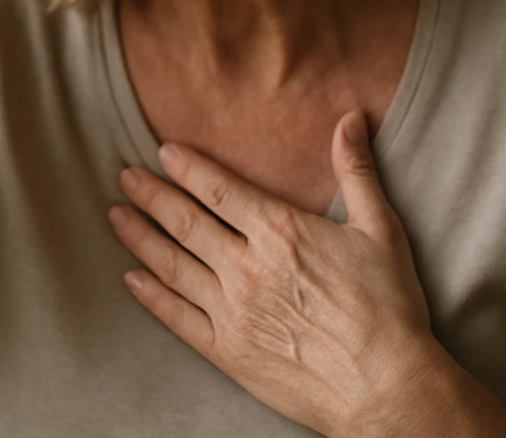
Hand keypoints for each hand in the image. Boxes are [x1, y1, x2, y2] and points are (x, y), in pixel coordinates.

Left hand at [108, 111, 438, 437]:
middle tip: (125, 176)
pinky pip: (177, 318)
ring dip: (140, 237)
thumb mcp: (380, 229)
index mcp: (280, 231)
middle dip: (151, 195)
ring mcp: (232, 311)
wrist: (385, 386)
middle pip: (185, 222)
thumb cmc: (388, 308)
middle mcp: (247, 267)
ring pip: (172, 265)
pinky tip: (132, 279)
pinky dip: (151, 296)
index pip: (218, 189)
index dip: (187, 168)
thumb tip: (350, 119)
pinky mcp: (227, 353)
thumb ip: (357, 170)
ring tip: (117, 216)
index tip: (163, 153)